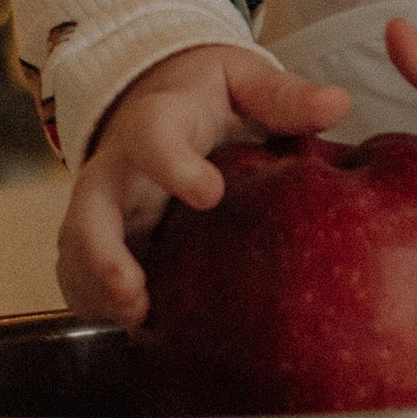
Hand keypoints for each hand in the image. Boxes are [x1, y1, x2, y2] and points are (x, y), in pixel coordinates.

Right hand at [60, 44, 348, 327]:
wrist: (160, 101)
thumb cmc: (210, 97)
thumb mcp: (244, 83)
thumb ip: (284, 97)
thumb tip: (338, 104)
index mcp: (158, 121)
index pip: (152, 135)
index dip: (173, 165)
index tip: (210, 194)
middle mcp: (118, 167)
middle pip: (90, 206)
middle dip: (101, 250)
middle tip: (133, 292)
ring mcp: (103, 208)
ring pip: (77, 249)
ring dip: (96, 288)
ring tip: (135, 322)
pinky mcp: (101, 241)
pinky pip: (81, 276)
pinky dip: (97, 305)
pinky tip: (137, 334)